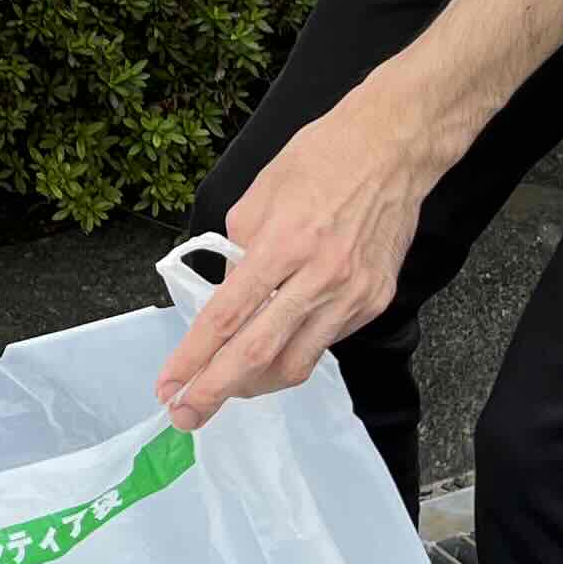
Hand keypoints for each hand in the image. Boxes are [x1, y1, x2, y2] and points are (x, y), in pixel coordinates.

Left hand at [152, 91, 448, 431]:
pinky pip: (325, 341)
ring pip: (297, 363)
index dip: (192, 359)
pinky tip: (276, 344)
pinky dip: (294, 350)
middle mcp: (320, 277)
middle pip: (258, 354)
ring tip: (227, 386)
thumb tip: (227, 300)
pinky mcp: (375, 301)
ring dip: (255, 383)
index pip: (225, 318)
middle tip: (186, 416)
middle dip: (215, 392)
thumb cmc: (321, 158)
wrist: (393, 147)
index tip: (169, 386)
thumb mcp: (257, 198)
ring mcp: (353, 294)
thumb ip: (238, 256)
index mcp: (282, 245)